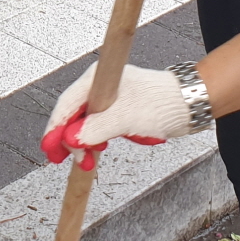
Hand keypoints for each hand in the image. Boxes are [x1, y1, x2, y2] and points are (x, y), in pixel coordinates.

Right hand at [40, 64, 192, 169]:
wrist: (189, 104)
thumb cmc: (163, 102)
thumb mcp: (125, 119)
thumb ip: (96, 129)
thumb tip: (71, 139)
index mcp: (98, 79)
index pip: (67, 104)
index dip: (56, 127)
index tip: (49, 146)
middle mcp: (100, 87)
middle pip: (73, 114)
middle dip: (67, 138)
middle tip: (60, 159)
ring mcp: (109, 99)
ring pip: (85, 123)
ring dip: (82, 143)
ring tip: (83, 161)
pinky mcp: (118, 111)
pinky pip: (98, 127)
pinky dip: (95, 141)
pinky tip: (95, 152)